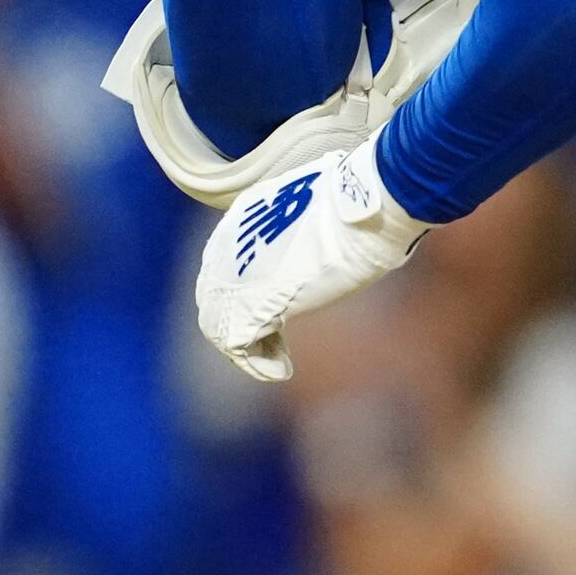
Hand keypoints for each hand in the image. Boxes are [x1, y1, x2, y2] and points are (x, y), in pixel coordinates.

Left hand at [196, 144, 417, 380]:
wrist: (360, 211)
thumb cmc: (360, 204)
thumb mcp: (324, 210)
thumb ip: (310, 225)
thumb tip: (337, 234)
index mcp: (246, 215)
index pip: (229, 262)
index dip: (249, 291)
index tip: (279, 307)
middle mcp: (228, 244)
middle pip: (215, 295)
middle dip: (242, 323)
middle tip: (274, 341)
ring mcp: (232, 276)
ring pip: (218, 324)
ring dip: (248, 348)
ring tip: (277, 360)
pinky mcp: (246, 305)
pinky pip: (235, 345)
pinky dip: (256, 364)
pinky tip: (282, 369)